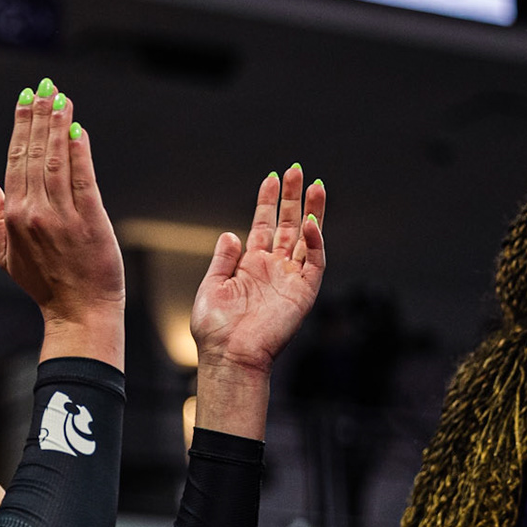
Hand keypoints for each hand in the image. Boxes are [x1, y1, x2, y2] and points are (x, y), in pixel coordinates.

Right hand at [0, 82, 125, 352]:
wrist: (78, 312)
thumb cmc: (44, 285)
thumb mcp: (7, 257)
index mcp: (12, 217)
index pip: (15, 161)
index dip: (20, 126)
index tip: (25, 99)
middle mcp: (33, 212)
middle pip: (33, 153)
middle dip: (37, 115)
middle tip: (43, 86)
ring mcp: (61, 215)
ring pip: (55, 158)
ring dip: (57, 124)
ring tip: (59, 97)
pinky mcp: (89, 219)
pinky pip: (81, 177)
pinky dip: (78, 150)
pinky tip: (76, 128)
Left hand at [191, 166, 325, 377]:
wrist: (229, 356)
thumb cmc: (215, 329)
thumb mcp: (211, 286)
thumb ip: (223, 259)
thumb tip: (231, 234)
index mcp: (250, 266)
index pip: (263, 225)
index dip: (267, 202)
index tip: (271, 177)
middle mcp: (273, 269)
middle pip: (288, 225)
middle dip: (292, 198)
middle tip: (295, 170)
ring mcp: (290, 279)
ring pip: (307, 238)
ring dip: (312, 212)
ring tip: (314, 184)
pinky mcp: (304, 293)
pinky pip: (314, 263)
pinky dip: (316, 243)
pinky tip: (310, 223)